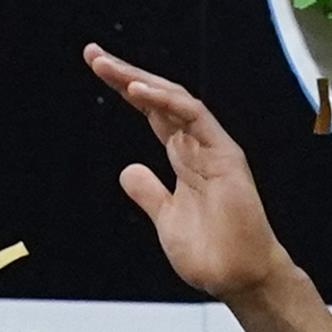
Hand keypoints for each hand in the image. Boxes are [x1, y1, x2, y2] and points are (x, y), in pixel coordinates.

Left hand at [89, 44, 294, 306]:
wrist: (238, 276)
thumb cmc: (211, 252)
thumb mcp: (164, 218)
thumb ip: (149, 192)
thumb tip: (129, 170)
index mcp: (184, 158)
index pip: (152, 113)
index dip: (127, 90)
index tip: (99, 70)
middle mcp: (198, 146)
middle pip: (159, 99)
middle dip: (127, 75)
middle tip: (94, 55)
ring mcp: (213, 148)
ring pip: (175, 99)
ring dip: (140, 79)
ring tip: (108, 67)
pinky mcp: (225, 155)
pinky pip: (194, 117)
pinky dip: (166, 101)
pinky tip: (138, 90)